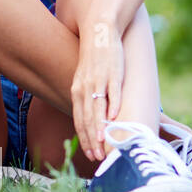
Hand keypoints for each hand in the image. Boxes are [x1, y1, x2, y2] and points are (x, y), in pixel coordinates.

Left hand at [69, 18, 125, 161]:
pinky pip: (113, 93)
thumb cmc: (95, 60)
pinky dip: (113, 106)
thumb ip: (88, 98)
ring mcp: (99, 81)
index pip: (80, 119)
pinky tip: (114, 119)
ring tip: (105, 145)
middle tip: (98, 158)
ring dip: (101, 129)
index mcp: (77, 90)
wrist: (99, 34)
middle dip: (92, 140)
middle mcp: (85, 87)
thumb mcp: (86, 80)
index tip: (90, 154)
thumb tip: (94, 118)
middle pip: (87, 118)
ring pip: (98, 109)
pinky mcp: (113, 74)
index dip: (84, 138)